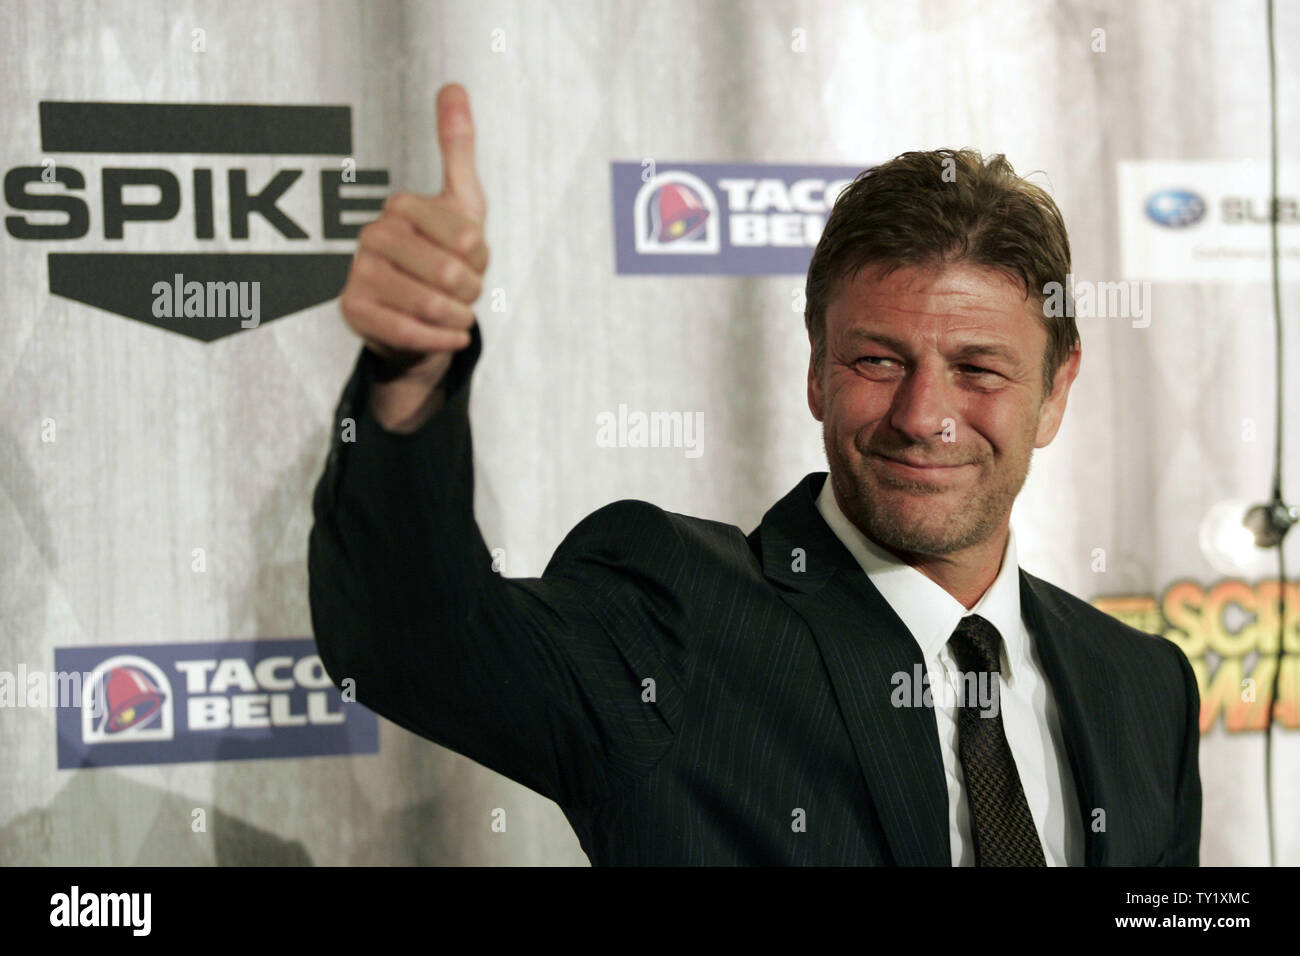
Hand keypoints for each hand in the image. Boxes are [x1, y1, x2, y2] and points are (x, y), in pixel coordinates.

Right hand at [339, 83, 488, 429]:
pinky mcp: (353, 311)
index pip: (469, 238)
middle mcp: (373, 235)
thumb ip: (457, 146)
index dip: (480, 257)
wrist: (418, 314)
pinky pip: (410, 332)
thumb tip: (453, 86)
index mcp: (401, 206)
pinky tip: (451, 335)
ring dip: (458, 317)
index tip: (469, 258)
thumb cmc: (442, 254)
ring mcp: (359, 274)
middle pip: (451, 274)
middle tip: (461, 291)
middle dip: (470, 292)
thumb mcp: (460, 201)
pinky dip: (442, 339)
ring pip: (433, 305)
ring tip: (454, 311)